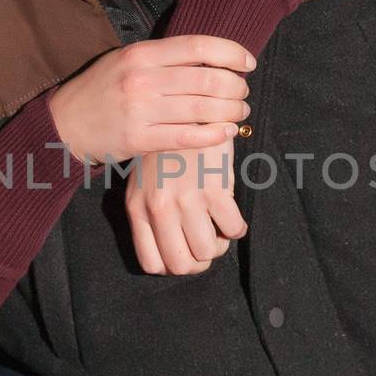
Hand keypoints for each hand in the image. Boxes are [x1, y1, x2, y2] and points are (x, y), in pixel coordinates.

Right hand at [47, 36, 253, 166]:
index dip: (231, 53)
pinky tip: (226, 133)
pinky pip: (187, 137)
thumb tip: (211, 58)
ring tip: (239, 113)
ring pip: (202, 108)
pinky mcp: (139, 139)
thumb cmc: (101, 90)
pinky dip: (213, 135)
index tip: (247, 62)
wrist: (64, 123)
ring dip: (230, 111)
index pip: (199, 46)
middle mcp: (142, 78)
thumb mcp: (126, 60)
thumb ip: (164, 58)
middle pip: (207, 79)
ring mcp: (140, 110)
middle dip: (236, 87)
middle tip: (243, 93)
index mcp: (142, 54)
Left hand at [127, 140, 247, 274]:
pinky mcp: (214, 188)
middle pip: (181, 266)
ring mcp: (187, 199)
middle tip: (207, 244)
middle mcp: (159, 208)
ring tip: (219, 229)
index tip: (184, 253)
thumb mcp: (142, 181)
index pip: (152, 263)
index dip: (173, 265)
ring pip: (208, 252)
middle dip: (199, 262)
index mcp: (138, 208)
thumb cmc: (166, 149)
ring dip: (219, 246)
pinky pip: (233, 229)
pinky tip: (232, 215)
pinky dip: (236, 228)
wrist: (188, 110)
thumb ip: (148, 213)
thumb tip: (167, 248)